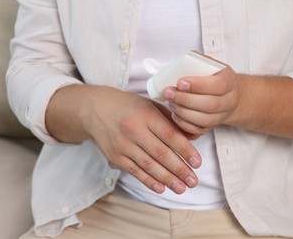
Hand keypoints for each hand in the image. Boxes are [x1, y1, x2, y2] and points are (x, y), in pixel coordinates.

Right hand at [80, 87, 201, 193]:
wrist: (95, 109)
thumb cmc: (128, 106)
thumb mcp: (150, 105)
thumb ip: (170, 120)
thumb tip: (192, 137)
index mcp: (146, 114)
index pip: (169, 135)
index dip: (185, 150)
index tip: (198, 162)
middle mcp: (134, 130)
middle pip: (161, 153)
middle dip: (179, 169)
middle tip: (193, 181)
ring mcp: (123, 145)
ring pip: (149, 165)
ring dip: (167, 178)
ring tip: (181, 188)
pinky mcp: (116, 156)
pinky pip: (135, 171)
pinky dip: (149, 181)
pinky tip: (161, 188)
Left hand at [162, 64, 242, 135]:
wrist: (230, 96)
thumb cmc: (215, 77)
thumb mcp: (212, 66)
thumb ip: (198, 62)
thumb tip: (179, 63)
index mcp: (229, 82)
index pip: (218, 85)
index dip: (198, 85)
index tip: (180, 82)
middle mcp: (229, 101)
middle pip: (210, 104)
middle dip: (185, 99)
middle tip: (168, 92)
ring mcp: (221, 116)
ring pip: (204, 120)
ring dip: (183, 112)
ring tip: (170, 102)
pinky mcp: (213, 126)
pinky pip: (200, 130)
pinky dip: (185, 124)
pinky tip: (175, 115)